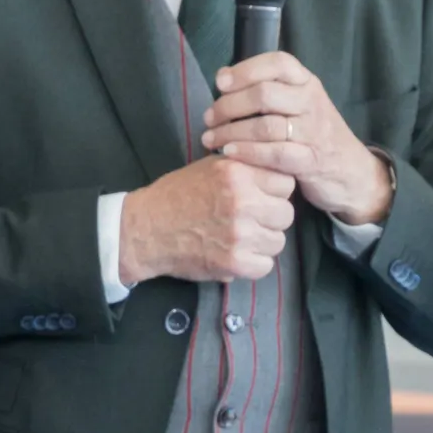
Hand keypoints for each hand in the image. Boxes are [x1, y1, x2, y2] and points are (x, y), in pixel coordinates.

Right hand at [118, 154, 294, 286]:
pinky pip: (265, 265)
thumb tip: (278, 174)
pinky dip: (254, 264)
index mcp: (238, 173)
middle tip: (252, 220)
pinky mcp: (235, 262)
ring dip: (263, 242)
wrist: (146, 229)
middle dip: (271, 217)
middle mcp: (243, 202)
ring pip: (278, 241)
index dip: (275, 191)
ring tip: (242, 238)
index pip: (286, 183)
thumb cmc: (177, 195)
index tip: (262, 197)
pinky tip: (237, 255)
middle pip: (286, 213)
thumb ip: (245, 168)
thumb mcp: (211, 166)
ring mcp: (240, 234)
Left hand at [204, 51, 395, 226]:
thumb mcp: (299, 104)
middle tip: (209, 118)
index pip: (277, 63)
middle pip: (265, 94)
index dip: (245, 70)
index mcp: (307, 83)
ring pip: (266, 126)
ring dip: (232, 132)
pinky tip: (230, 155)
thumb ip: (267, 89)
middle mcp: (312, 102)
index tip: (220, 83)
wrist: (352, 172)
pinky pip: (275, 154)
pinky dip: (249, 154)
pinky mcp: (311, 160)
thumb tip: (223, 77)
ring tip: (211, 139)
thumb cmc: (315, 135)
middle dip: (230, 106)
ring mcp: (313, 132)